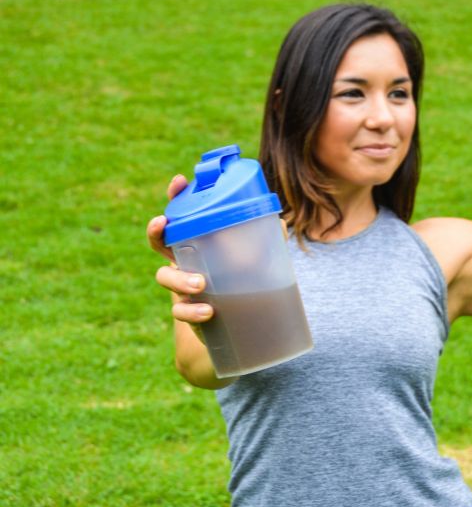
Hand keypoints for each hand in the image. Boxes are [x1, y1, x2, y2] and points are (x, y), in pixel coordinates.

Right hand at [146, 174, 289, 331]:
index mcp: (200, 243)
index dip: (176, 197)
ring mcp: (182, 286)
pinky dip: (192, 311)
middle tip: (162, 222)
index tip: (179, 180)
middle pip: (159, 241)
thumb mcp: (260, 260)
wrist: (243, 326)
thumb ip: (268, 242)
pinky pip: (180, 311)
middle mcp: (185, 261)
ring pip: (164, 276)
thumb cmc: (248, 283)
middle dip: (155, 230)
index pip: (183, 215)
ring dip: (179, 278)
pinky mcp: (187, 312)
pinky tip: (208, 311)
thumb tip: (280, 224)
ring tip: (201, 283)